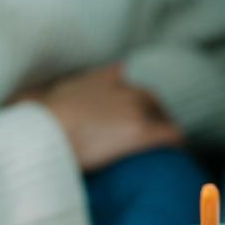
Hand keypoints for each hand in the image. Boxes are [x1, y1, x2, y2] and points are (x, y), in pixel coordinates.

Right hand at [13, 65, 182, 170]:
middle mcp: (126, 89)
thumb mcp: (62, 89)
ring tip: (164, 151)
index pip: (135, 89)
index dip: (140, 108)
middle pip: (154, 103)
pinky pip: (172, 135)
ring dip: (165, 132)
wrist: (46, 133)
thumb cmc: (46, 119)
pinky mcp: (141, 131)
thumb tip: (116, 69)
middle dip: (155, 119)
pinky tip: (177, 155)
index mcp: (108, 79)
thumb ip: (88, 80)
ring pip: (164, 118)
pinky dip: (177, 143)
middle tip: (153, 140)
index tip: (141, 121)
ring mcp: (135, 109)